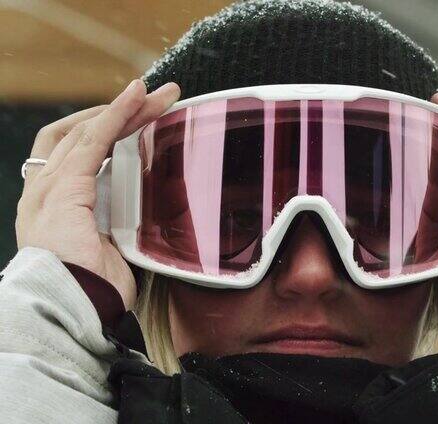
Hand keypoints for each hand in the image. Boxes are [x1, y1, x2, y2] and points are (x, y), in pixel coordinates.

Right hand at [16, 79, 180, 308]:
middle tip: (161, 100)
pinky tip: (137, 99)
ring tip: (160, 95)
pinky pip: (94, 141)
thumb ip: (125, 223)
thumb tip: (160, 208)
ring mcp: (50, 189)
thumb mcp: (114, 249)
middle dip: (123, 113)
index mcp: (55, 207)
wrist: (76, 312)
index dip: (106, 130)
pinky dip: (116, 115)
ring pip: (90, 131)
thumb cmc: (96, 293)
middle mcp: (45, 193)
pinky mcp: (65, 189)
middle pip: (83, 136)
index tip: (140, 118)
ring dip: (127, 109)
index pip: (77, 153)